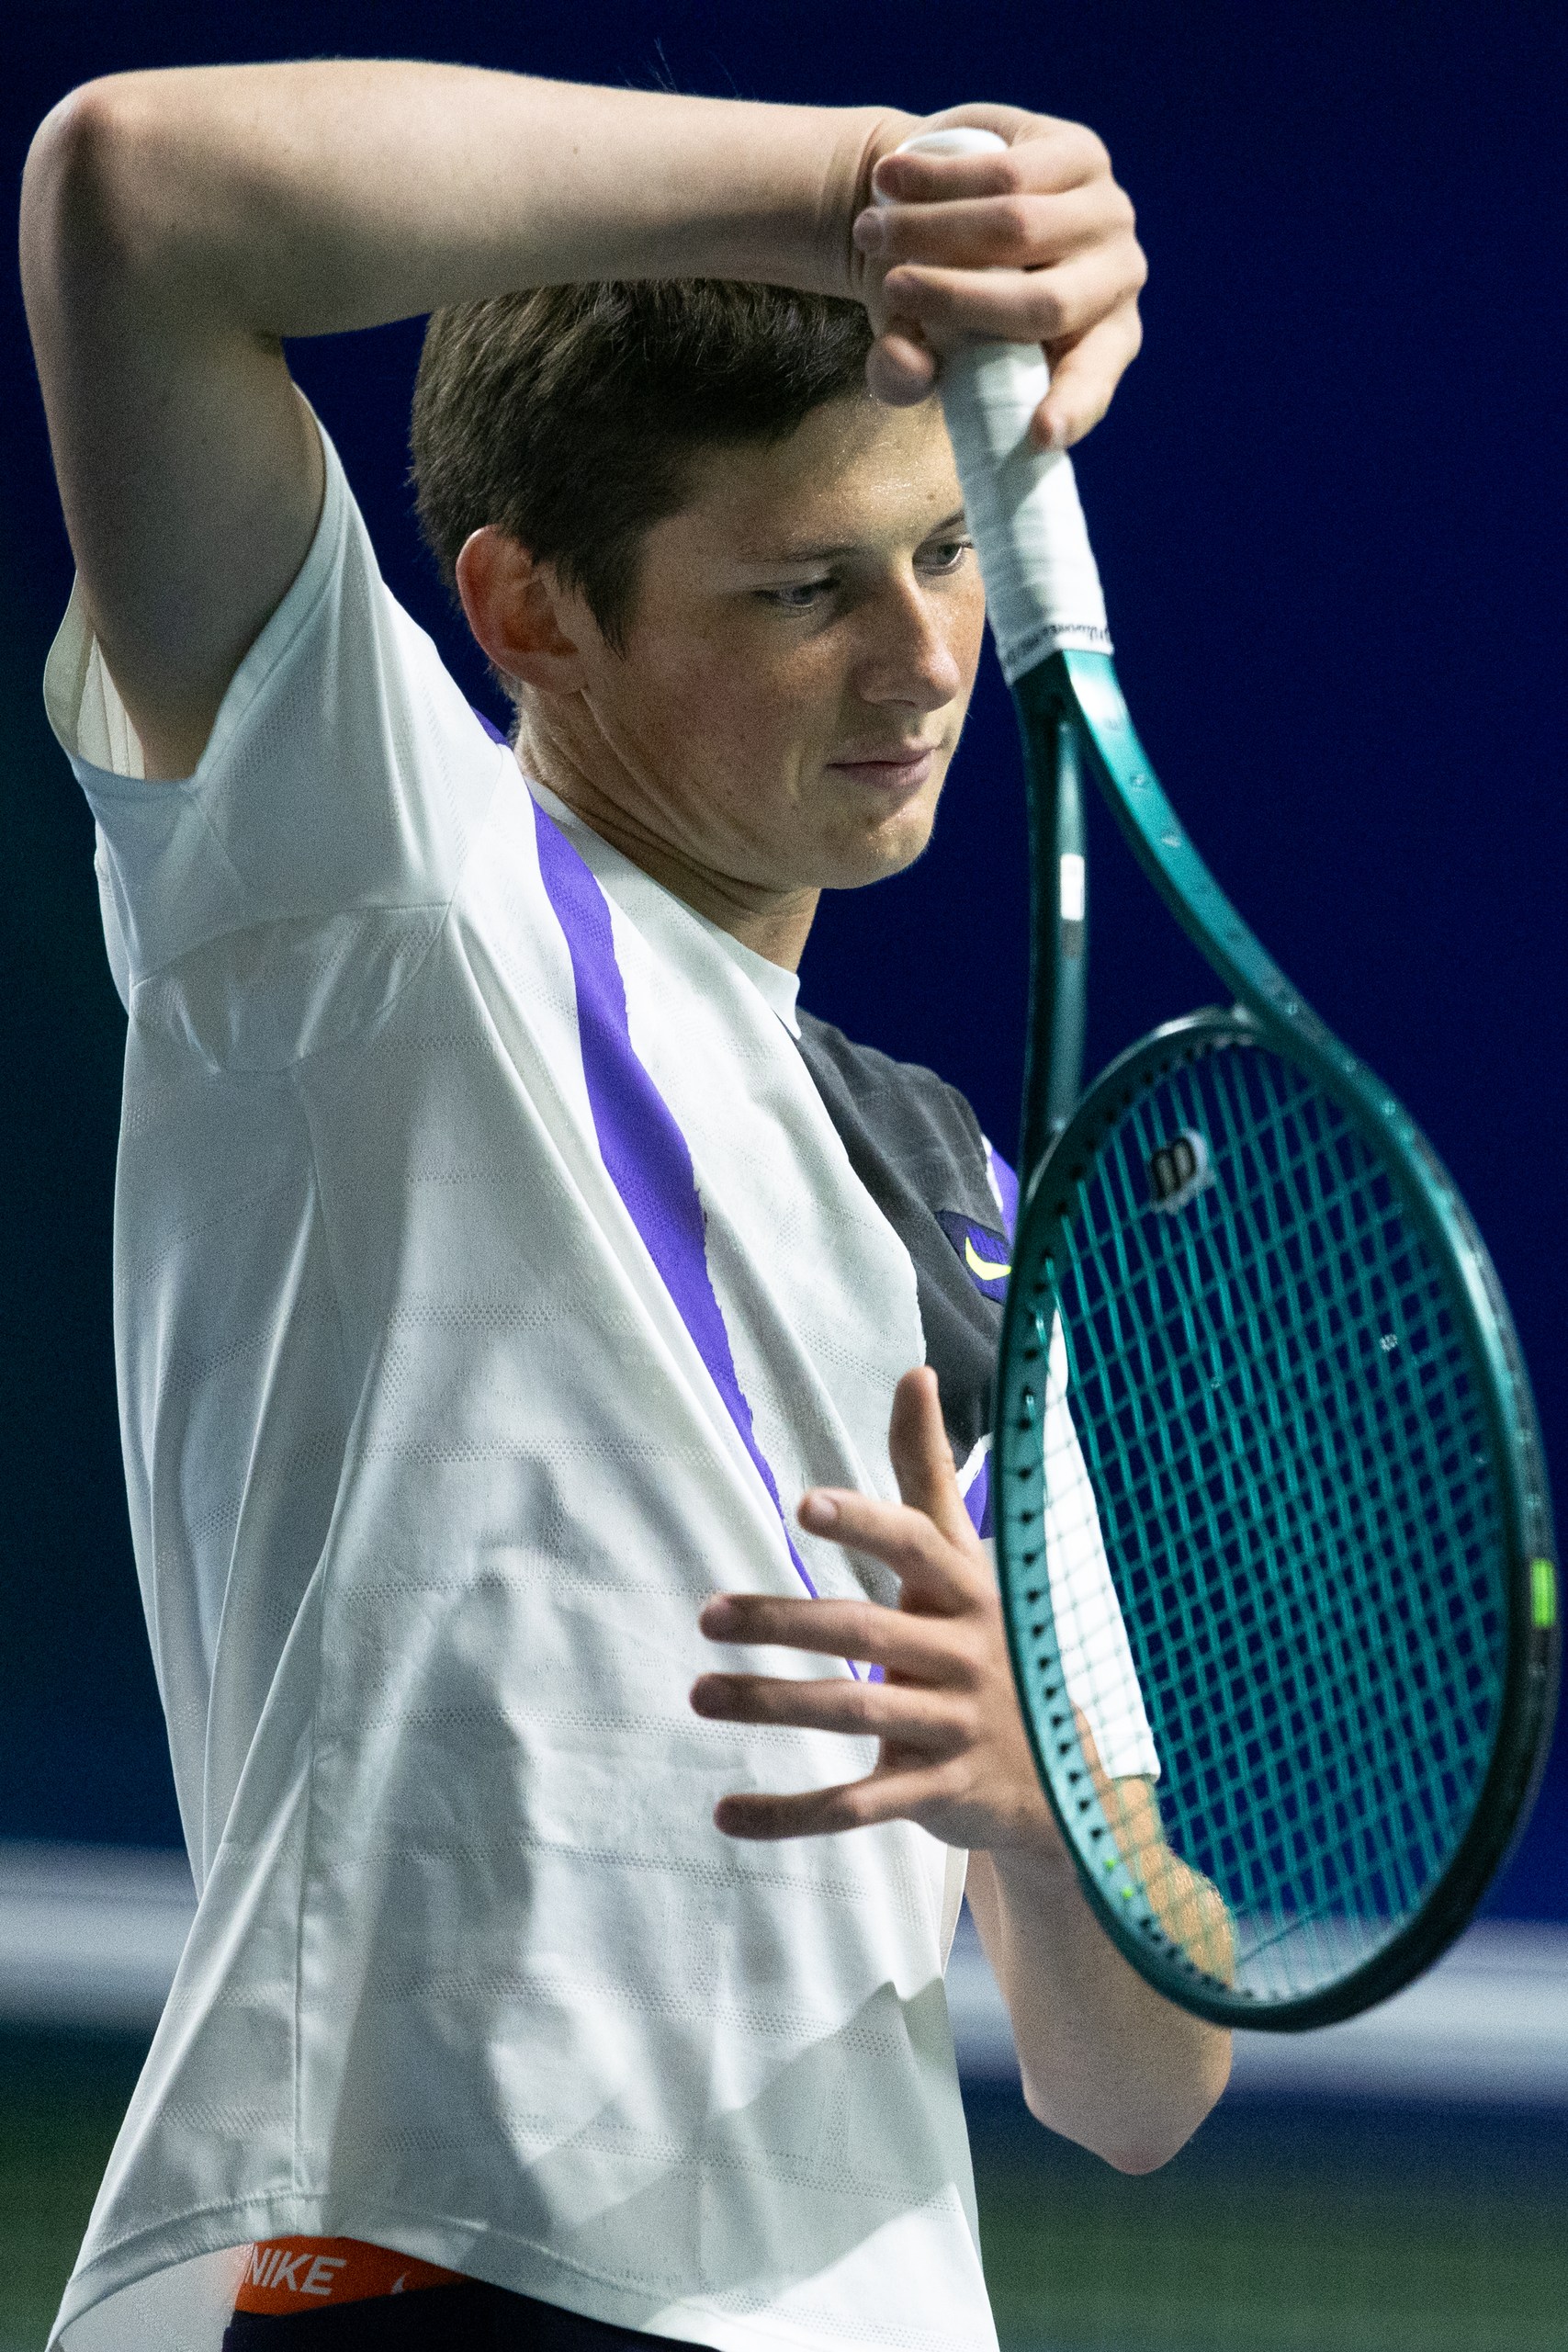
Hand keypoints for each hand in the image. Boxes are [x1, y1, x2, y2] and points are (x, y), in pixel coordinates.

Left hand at [691, 1364, 1065, 1854]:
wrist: (1063, 1775)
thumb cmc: (993, 1639)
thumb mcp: (968, 1560)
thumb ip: (928, 1472)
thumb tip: (913, 1370)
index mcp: (968, 1590)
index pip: (916, 1546)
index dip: (865, 1524)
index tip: (804, 1505)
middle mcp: (965, 1655)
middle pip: (865, 1632)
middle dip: (784, 1622)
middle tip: (707, 1615)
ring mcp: (954, 1727)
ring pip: (854, 1714)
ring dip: (772, 1705)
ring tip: (700, 1695)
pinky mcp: (937, 1793)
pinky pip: (858, 1805)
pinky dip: (792, 1815)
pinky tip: (727, 1813)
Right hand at [849, 108, 1145, 448]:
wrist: (947, 202)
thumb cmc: (938, 297)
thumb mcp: (915, 344)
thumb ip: (904, 373)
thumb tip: (911, 370)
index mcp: (1099, 347)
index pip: (1093, 382)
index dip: (1070, 408)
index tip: (1039, 436)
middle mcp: (1119, 281)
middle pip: (1043, 304)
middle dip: (954, 298)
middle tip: (889, 289)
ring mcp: (1109, 214)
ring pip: (1017, 227)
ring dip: (929, 230)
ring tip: (868, 233)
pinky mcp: (1082, 154)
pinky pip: (1005, 171)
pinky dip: (937, 180)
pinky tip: (888, 181)